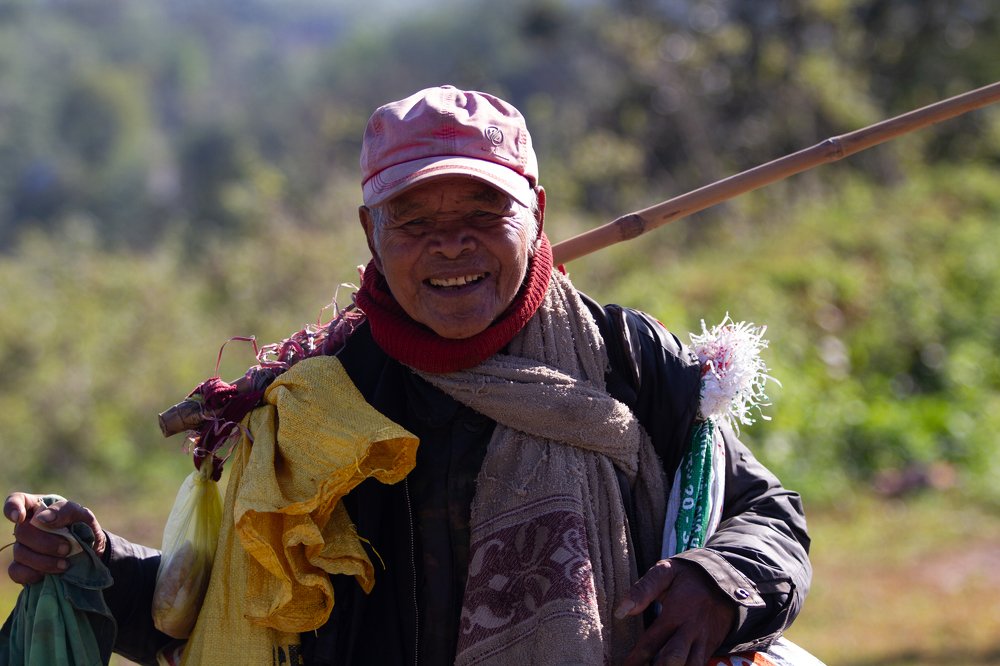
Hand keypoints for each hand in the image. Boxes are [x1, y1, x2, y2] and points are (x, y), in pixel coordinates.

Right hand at [4, 492, 105, 584]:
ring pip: (19, 553)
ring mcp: (22, 546)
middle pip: (21, 531)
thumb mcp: (82, 515)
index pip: (16, 500)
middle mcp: (26, 526)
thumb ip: (64, 511)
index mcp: (38, 507)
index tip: (20, 517)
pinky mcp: (23, 566)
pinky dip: (32, 574)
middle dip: (44, 542)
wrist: (91, 552)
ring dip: (43, 560)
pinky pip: (16, 571)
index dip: (12, 508)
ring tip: (65, 564)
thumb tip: (42, 518)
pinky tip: (49, 575)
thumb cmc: (83, 526)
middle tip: (66, 548)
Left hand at [616, 558, 736, 665]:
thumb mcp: (666, 572)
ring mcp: (704, 641)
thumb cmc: (689, 576)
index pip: (651, 642)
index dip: (636, 658)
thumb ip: (644, 589)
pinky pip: (700, 665)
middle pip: (674, 660)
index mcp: (676, 612)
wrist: (727, 577)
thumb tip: (621, 610)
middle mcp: (691, 630)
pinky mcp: (712, 646)